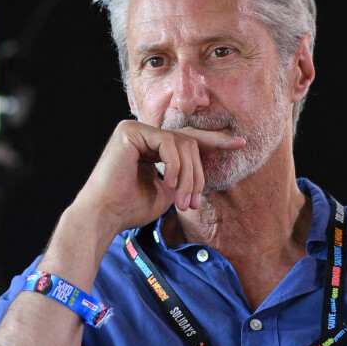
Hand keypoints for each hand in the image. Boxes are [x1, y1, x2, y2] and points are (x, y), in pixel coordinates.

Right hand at [75, 120, 245, 234]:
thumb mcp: (168, 191)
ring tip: (182, 200)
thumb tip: (200, 170)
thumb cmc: (131, 208)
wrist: (106, 216)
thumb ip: (183, 176)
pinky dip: (174, 165)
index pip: (189, 139)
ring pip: (182, 143)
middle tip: (194, 201)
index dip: (215, 141)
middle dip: (198, 173)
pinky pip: (168, 143)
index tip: (240, 143)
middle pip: (190, 142)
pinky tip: (168, 184)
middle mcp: (145, 133)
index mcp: (153, 146)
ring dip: (188, 175)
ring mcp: (137, 129)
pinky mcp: (131, 130)